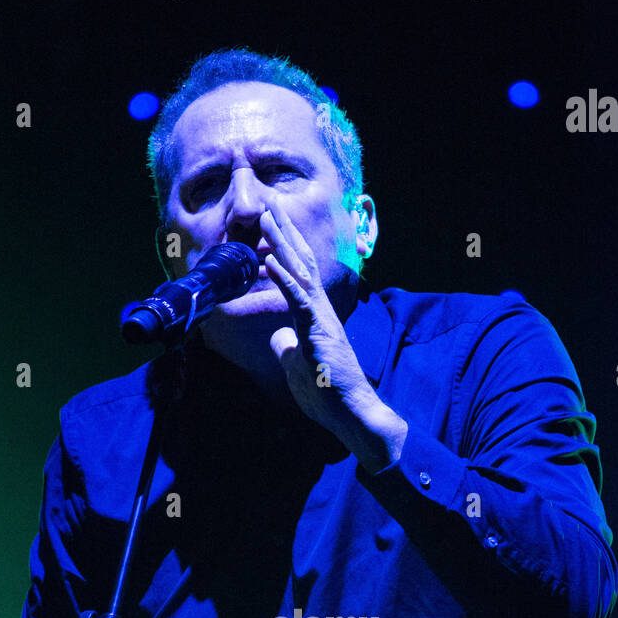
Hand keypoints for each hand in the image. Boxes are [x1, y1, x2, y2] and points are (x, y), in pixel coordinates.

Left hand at [261, 201, 406, 472]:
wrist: (351, 413)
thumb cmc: (328, 393)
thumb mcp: (298, 365)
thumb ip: (289, 347)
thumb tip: (278, 337)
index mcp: (315, 316)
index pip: (299, 274)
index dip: (284, 248)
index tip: (269, 225)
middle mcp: (320, 310)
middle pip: (301, 263)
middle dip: (283, 233)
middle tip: (267, 204)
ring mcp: (321, 319)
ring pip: (300, 273)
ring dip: (281, 244)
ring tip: (265, 218)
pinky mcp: (319, 333)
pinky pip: (298, 301)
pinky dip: (283, 278)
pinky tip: (269, 260)